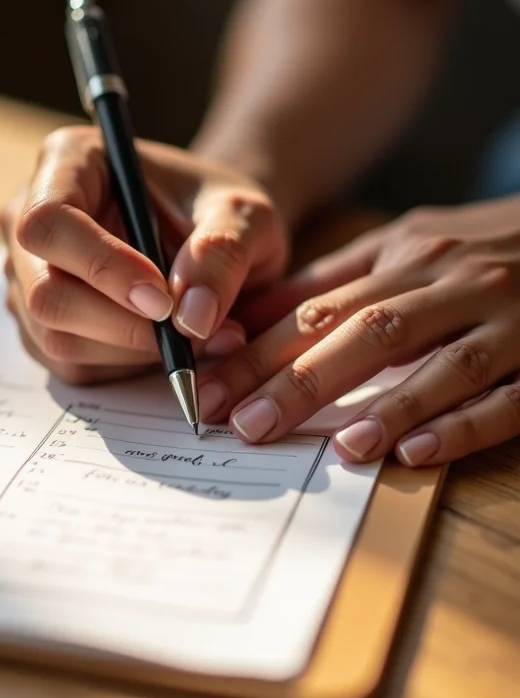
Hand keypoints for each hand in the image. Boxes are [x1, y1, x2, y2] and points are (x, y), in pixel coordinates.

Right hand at [0, 126, 288, 383]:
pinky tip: (163, 341)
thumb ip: (223, 252)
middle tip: (189, 330)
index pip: (50, 221)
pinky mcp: (40, 323)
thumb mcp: (245, 216)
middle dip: (122, 325)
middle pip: (45, 293)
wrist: (209, 240)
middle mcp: (31, 218)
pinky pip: (71, 365)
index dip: (101, 267)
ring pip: (56, 338)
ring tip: (192, 333)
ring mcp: (28, 275)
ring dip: (131, 351)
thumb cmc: (218, 214)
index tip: (162, 298)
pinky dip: (125, 366)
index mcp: (67, 161)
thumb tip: (191, 318)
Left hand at [199, 197, 519, 465]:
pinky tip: (420, 452)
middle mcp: (448, 280)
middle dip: (297, 380)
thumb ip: (333, 281)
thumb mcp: (402, 245)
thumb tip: (253, 315)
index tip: (207, 387)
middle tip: (242, 423)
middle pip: (364, 331)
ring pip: (438, 360)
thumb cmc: (475, 246)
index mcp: (402, 255)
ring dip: (385, 404)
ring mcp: (504, 316)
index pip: (315, 307)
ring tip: (337, 447)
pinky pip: (510, 393)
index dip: (256, 350)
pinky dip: (465, 422)